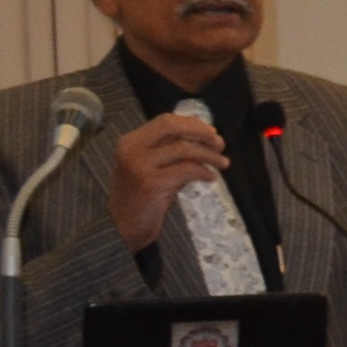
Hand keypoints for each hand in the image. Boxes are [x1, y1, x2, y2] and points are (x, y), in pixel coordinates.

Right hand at [104, 114, 229, 250]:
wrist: (123, 225)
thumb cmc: (142, 196)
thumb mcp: (152, 166)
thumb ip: (171, 150)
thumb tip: (207, 137)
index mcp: (131, 141)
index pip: (166, 121)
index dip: (192, 123)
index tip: (212, 132)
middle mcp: (132, 149)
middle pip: (172, 127)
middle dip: (201, 132)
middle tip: (220, 144)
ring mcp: (140, 165)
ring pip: (183, 149)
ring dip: (209, 155)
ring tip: (223, 163)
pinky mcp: (151, 183)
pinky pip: (186, 170)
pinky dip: (203, 172)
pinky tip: (210, 177)